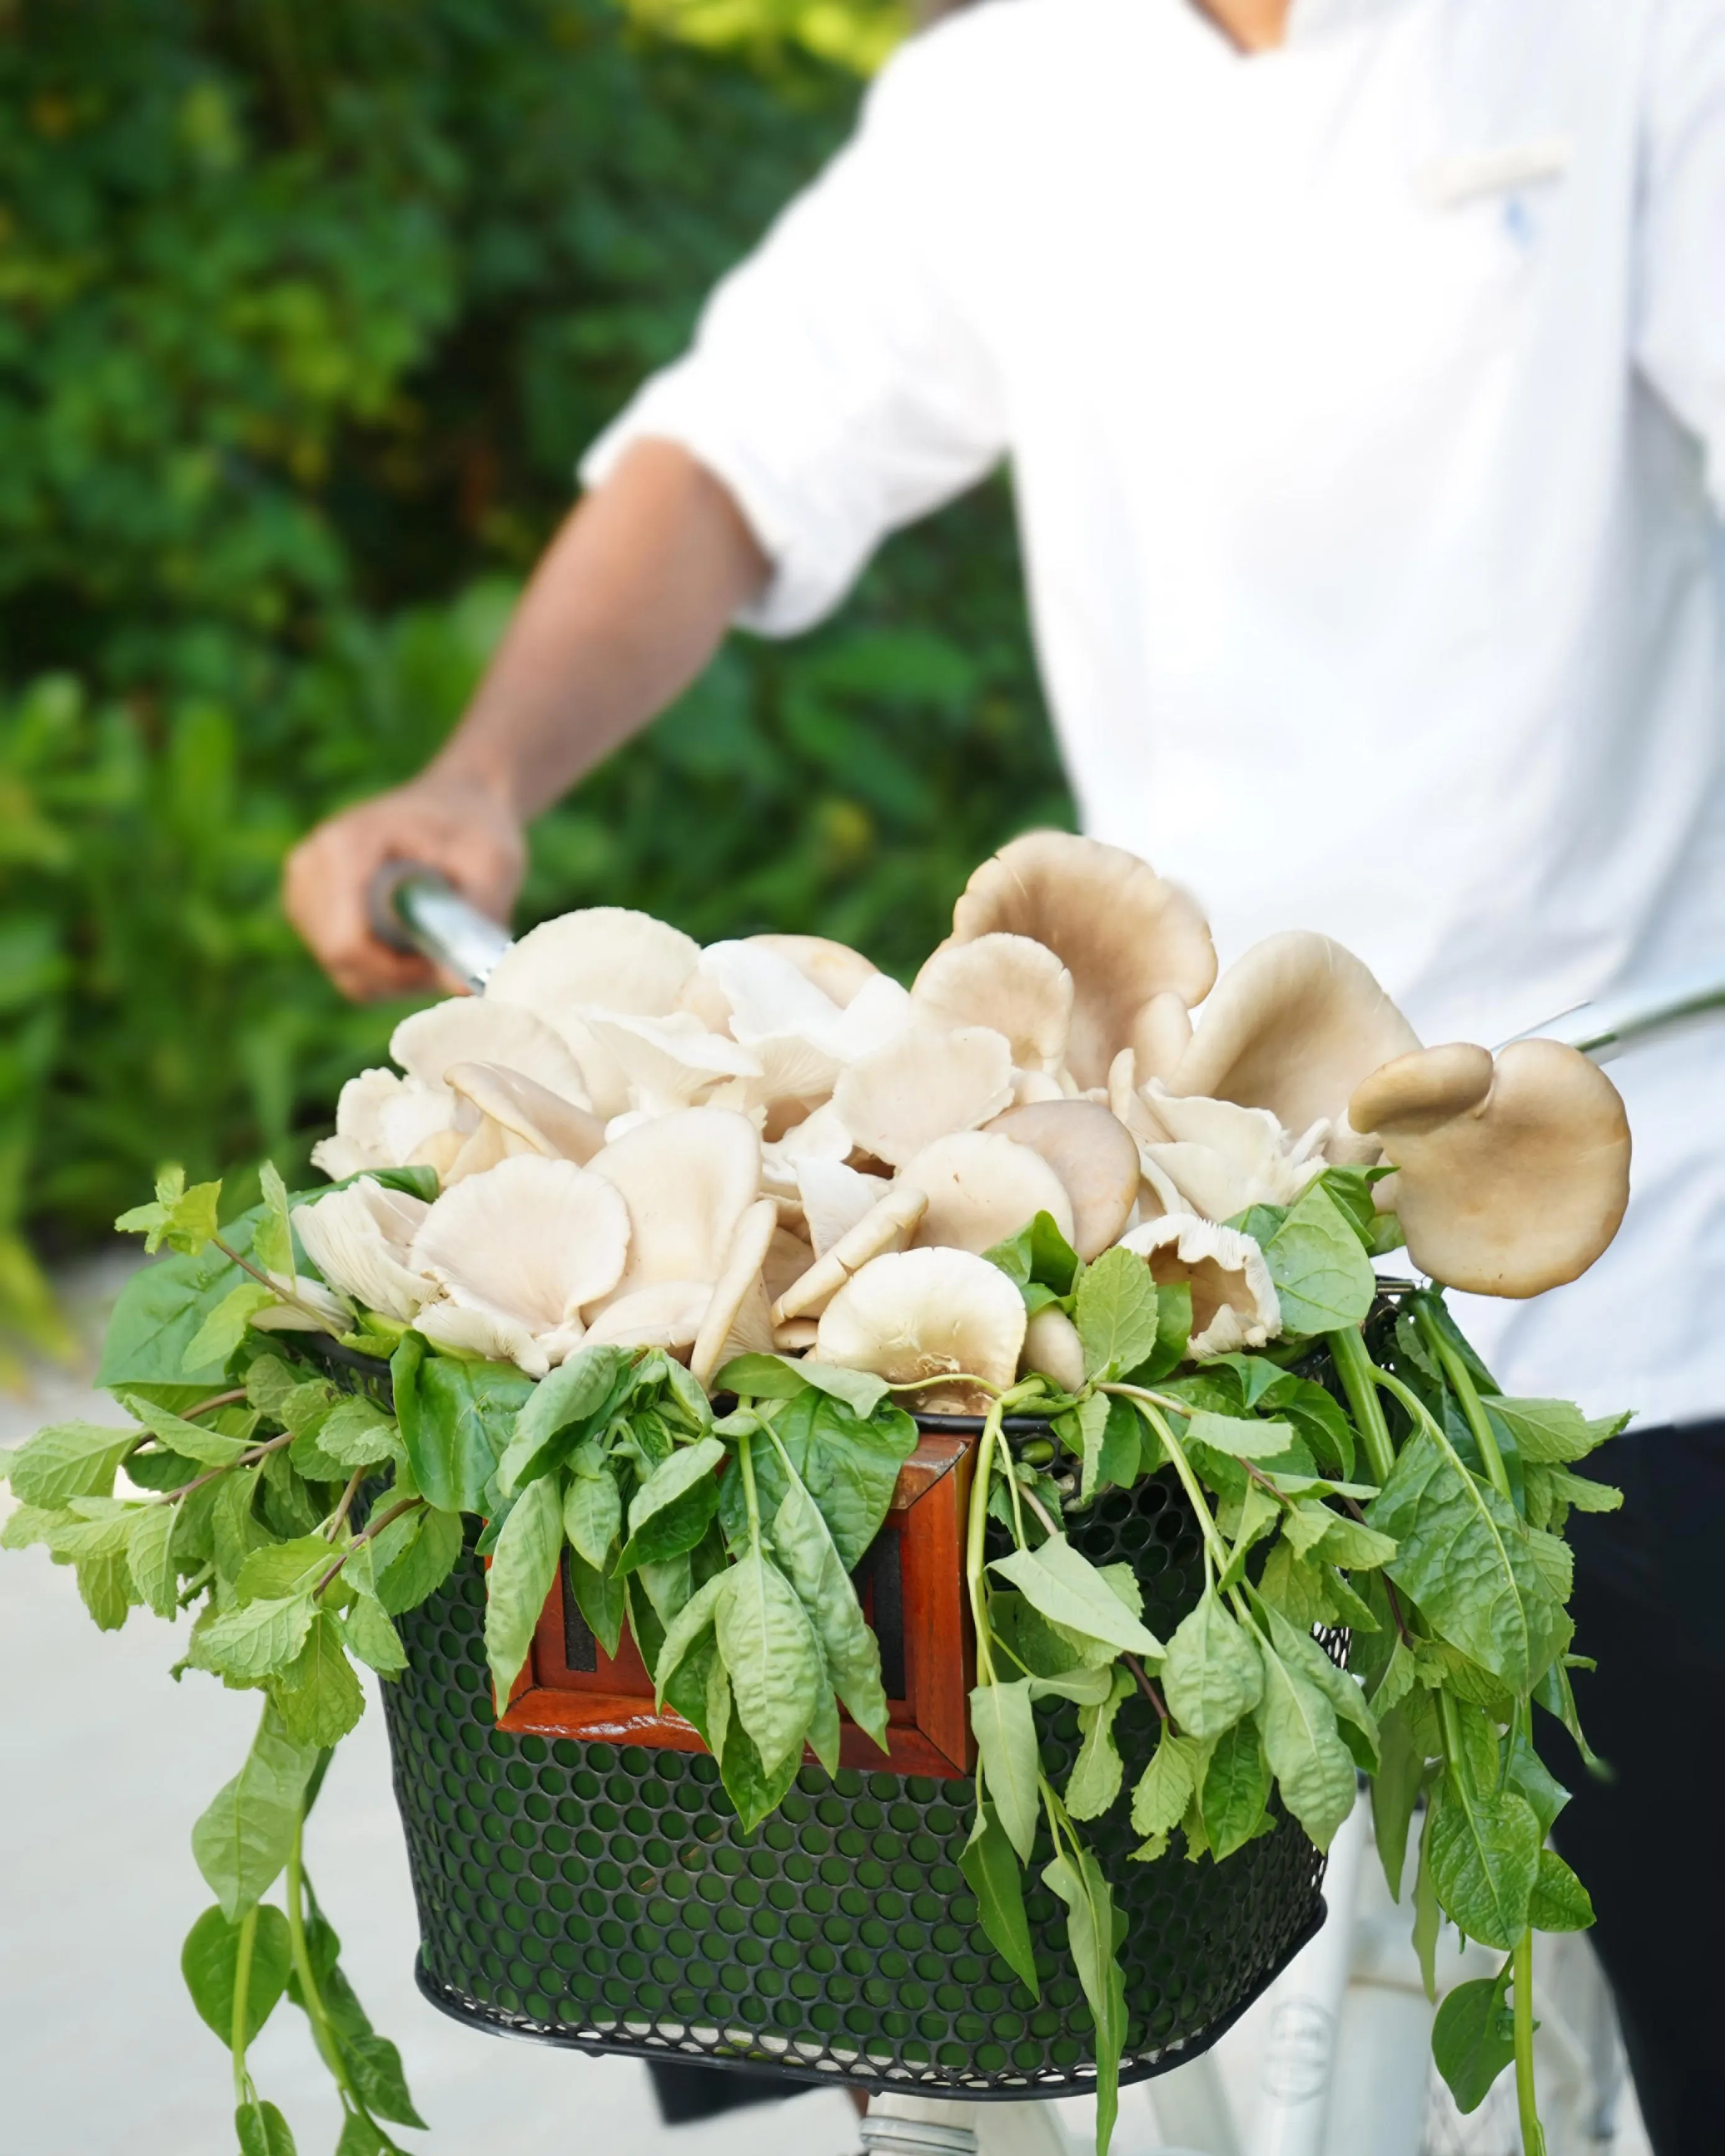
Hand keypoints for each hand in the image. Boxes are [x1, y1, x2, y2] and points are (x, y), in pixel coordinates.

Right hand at [283, 771, 524, 1000]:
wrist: (458, 804)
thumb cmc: (478, 829)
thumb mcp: (494, 867)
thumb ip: (476, 925)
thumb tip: (465, 989)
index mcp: (345, 846)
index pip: (346, 942)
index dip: (400, 970)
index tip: (447, 960)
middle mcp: (310, 867)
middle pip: (344, 962)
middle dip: (404, 975)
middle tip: (452, 951)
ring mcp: (303, 891)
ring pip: (347, 974)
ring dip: (400, 977)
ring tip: (439, 938)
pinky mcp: (311, 913)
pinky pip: (347, 970)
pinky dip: (387, 972)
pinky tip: (418, 941)